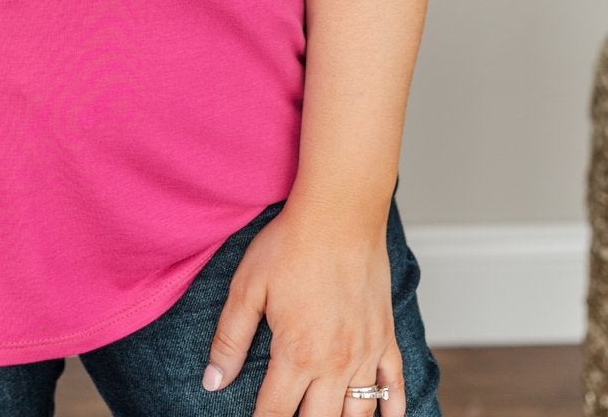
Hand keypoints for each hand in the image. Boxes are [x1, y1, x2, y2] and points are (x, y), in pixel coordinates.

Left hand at [200, 201, 404, 414]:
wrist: (339, 212)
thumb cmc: (291, 244)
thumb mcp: (248, 287)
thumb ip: (229, 339)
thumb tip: (212, 382)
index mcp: (297, 353)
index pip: (274, 413)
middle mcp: (335, 363)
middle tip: (286, 416)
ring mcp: (366, 352)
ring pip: (356, 413)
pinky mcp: (386, 336)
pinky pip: (395, 387)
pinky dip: (392, 410)